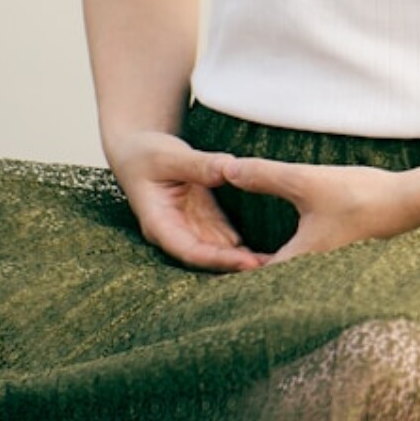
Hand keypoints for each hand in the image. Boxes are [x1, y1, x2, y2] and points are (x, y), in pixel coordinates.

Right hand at [109, 131, 269, 272]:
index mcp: (159, 224)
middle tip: (275, 270)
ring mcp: (190, 228)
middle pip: (208, 258)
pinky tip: (271, 253)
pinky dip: (246, 245)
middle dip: (237, 266)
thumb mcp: (169, 155)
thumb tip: (229, 169)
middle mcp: (175, 233)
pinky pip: (227, 237)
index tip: (246, 263)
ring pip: (220, 252)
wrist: (138, 150)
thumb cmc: (146, 153)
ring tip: (281, 267)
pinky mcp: (203, 219)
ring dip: (246, 261)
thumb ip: (198, 165)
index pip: (189, 250)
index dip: (218, 259)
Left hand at [221, 157, 419, 263]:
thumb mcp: (305, 180)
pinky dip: (290, 256)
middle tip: (217, 253)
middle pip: (269, 277)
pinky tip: (287, 241)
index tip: (206, 256)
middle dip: (246, 265)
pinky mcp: (341, 259)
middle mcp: (312, 275)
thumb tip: (225, 170)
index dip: (228, 265)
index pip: (252, 274)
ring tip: (245, 249)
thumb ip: (264, 176)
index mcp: (298, 261)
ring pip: (288, 271)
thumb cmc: (359, 195)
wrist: (409, 203)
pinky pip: (305, 264)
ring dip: (268, 261)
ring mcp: (329, 269)